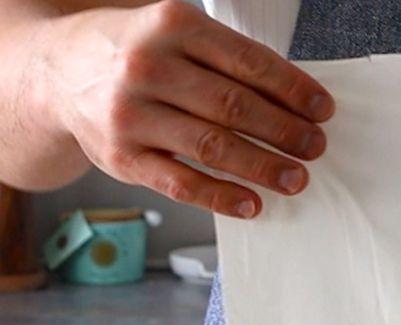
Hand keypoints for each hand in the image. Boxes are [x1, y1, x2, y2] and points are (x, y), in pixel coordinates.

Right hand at [42, 0, 333, 217]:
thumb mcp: (176, 33)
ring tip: (296, 178)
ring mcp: (131, 114)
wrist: (57, 71)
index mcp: (172, 25)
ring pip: (213, 147)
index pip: (248, 62)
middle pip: (234, 107)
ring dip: (263, 166)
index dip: (293, 90)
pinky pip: (181, 182)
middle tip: (315, 147)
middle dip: (285, 131)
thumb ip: (227, 59)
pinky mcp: (121, 156)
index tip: (323, 110)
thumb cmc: (137, 52)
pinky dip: (221, 196)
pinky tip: (252, 204)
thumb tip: (297, 102)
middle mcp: (148, 67)